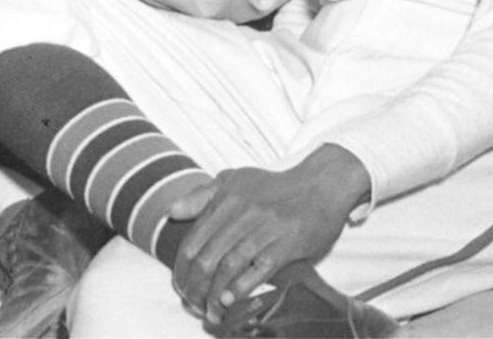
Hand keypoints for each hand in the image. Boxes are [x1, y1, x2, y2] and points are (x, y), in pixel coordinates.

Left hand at [168, 146, 370, 326]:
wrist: (320, 186)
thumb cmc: (275, 187)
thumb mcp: (236, 180)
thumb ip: (202, 195)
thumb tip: (172, 211)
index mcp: (225, 199)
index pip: (192, 241)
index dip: (181, 271)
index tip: (181, 287)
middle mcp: (241, 212)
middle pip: (206, 258)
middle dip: (194, 289)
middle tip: (194, 305)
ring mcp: (264, 227)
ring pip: (228, 266)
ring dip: (214, 295)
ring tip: (210, 312)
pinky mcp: (286, 242)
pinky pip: (257, 269)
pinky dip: (240, 288)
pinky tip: (230, 300)